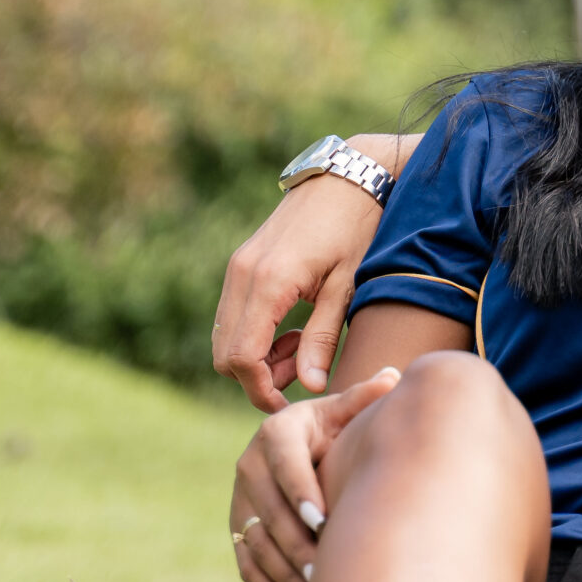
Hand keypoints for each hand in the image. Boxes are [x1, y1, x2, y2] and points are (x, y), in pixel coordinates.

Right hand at [213, 143, 400, 407]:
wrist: (348, 177)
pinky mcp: (242, 263)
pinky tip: (289, 329)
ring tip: (300, 349)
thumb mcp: (347, 286)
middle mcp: (243, 274)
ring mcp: (238, 267)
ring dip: (254, 357)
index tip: (289, 404)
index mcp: (269, 282)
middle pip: (225, 354)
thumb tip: (311, 386)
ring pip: (224, 336)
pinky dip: (252, 334)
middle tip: (300, 374)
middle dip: (256, 377)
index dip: (260, 389)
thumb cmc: (357, 228)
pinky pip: (232, 315)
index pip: (242, 358)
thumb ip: (322, 338)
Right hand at [229, 366, 403, 581]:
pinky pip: (248, 565)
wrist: (296, 455)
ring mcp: (239, 501)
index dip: (302, 493)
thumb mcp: (342, 413)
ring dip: (285, 572)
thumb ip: (364, 398)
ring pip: (257, 544)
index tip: (324, 521)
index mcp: (276, 433)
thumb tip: (394, 376)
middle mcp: (249, 466)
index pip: (285, 466)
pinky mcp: (236, 530)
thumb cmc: (331, 432)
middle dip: (297, 544)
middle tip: (324, 569)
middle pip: (269, 512)